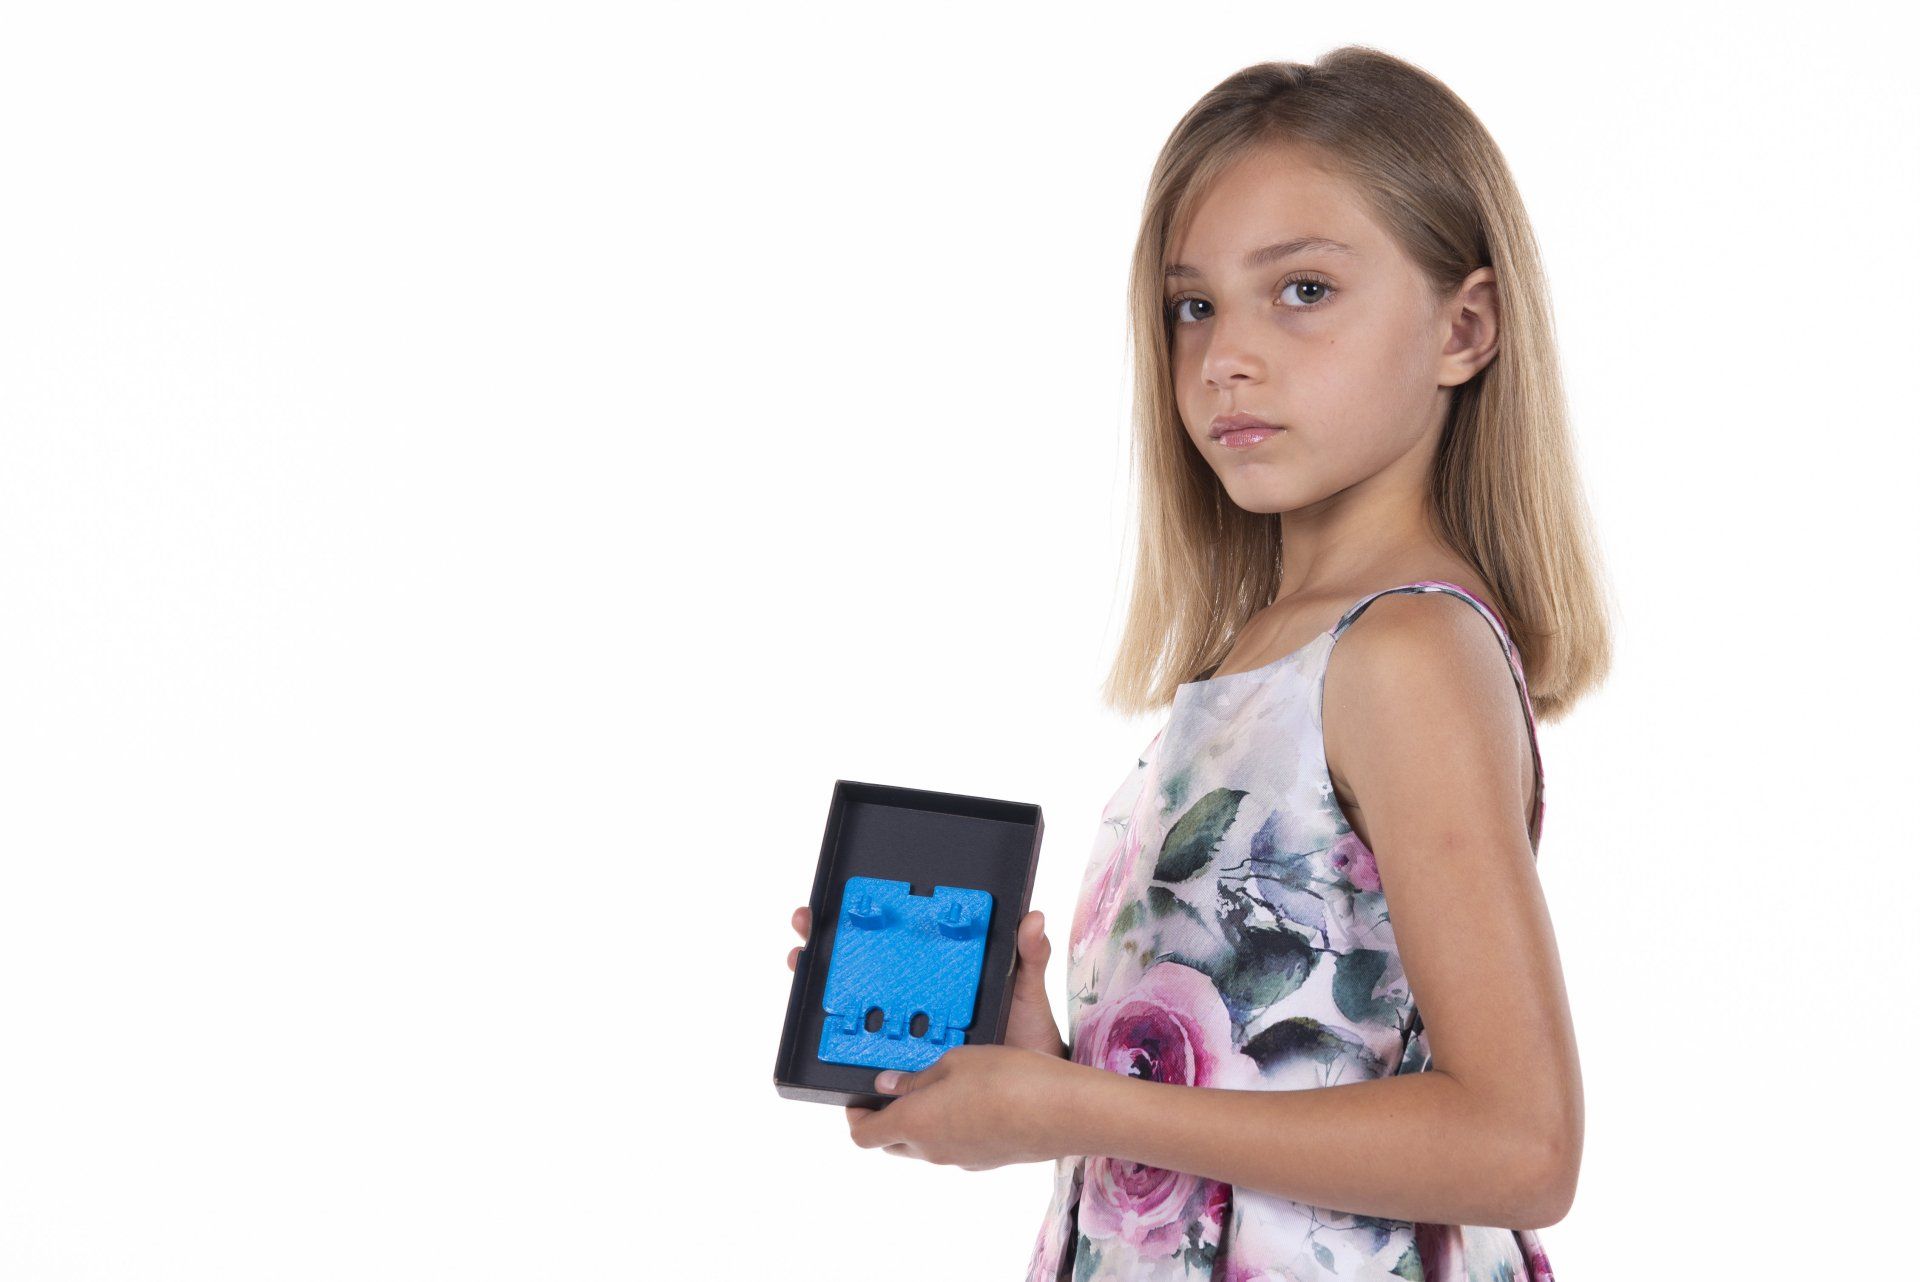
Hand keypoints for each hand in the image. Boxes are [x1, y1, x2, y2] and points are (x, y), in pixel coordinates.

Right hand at [786, 904, 1066, 1059]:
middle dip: (827, 942)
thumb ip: (1028, 955)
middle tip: (807, 926)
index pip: (897, 939)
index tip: (836, 900)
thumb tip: (1032, 917)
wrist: (1033, 1094)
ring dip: (822, 983)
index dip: (863, 918)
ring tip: (801, 963)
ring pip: (855, 1004)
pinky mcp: (902, 1067)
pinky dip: (838, 1037)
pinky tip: (821, 1025)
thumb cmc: (1029, 1036)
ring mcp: (907, 1032)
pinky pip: (864, 1050)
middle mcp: (918, 999)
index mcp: (943, 974)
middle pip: (863, 965)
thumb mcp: (1027, 992)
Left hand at [845, 1043, 1086, 1169]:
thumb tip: (890, 1085)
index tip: (859, 1097)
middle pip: (893, 1143)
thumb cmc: (1009, 1079)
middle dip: (888, 1117)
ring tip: (940, 1084)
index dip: (856, 1116)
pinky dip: (952, 1126)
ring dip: (922, 1121)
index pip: (865, 1135)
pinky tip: (973, 1099)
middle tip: (897, 1086)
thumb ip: (918, 1077)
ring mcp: (960, 1159)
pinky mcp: (986, 1160)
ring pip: (925, 1146)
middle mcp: (932, 1150)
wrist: (1066, 1112)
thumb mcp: (956, 1061)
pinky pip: (955, 1146)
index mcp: (914, 1125)